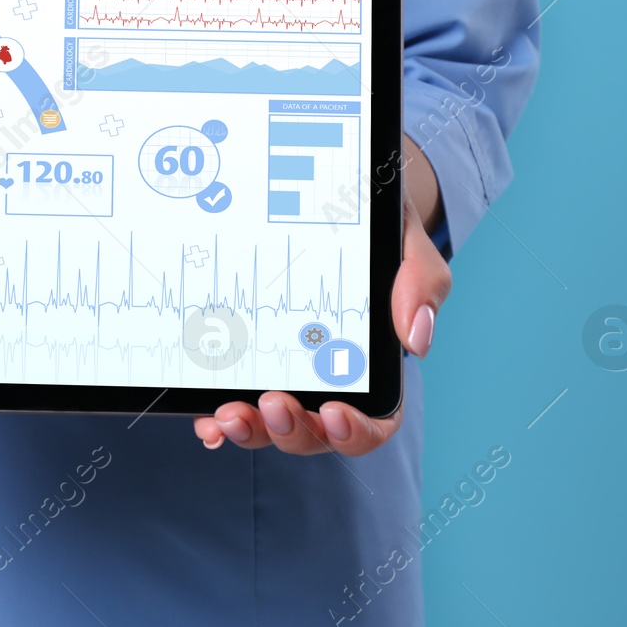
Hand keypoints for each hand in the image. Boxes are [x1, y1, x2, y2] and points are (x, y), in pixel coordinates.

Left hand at [191, 156, 449, 455]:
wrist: (324, 194)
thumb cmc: (370, 224)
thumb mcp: (402, 238)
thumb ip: (420, 282)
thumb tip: (416, 340)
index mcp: (372, 363)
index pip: (374, 420)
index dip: (357, 430)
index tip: (336, 412)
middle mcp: (326, 380)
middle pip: (314, 432)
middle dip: (293, 430)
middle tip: (273, 403)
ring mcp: (281, 373)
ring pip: (268, 425)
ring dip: (251, 430)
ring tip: (229, 414)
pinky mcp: (242, 359)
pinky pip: (230, 399)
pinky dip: (216, 419)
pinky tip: (205, 418)